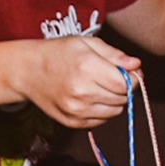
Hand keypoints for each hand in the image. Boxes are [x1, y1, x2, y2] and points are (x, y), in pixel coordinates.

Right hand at [14, 35, 139, 128]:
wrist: (28, 71)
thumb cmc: (58, 53)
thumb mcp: (87, 43)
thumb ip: (114, 55)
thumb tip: (136, 65)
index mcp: (87, 67)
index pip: (126, 83)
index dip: (134, 77)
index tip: (129, 71)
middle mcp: (82, 92)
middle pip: (122, 98)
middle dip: (123, 88)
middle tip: (112, 76)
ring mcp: (76, 110)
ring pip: (114, 112)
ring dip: (114, 100)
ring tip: (99, 86)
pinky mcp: (73, 122)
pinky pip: (101, 121)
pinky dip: (102, 110)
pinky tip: (90, 97)